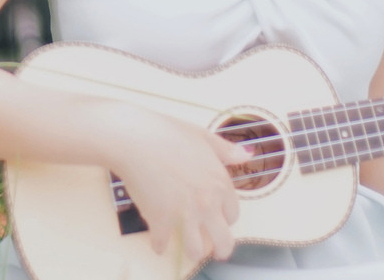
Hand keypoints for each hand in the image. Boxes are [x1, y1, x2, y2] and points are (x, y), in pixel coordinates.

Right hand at [92, 103, 252, 263]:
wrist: (136, 139)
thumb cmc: (167, 133)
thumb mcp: (202, 137)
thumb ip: (226, 150)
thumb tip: (246, 155)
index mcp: (219, 184)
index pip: (233, 214)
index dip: (225, 217)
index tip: (217, 218)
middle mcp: (207, 203)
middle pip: (223, 241)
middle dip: (220, 248)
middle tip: (214, 250)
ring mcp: (184, 215)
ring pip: (196, 250)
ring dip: (193, 251)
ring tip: (188, 248)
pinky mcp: (160, 221)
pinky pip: (162, 244)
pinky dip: (159, 245)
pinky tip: (158, 243)